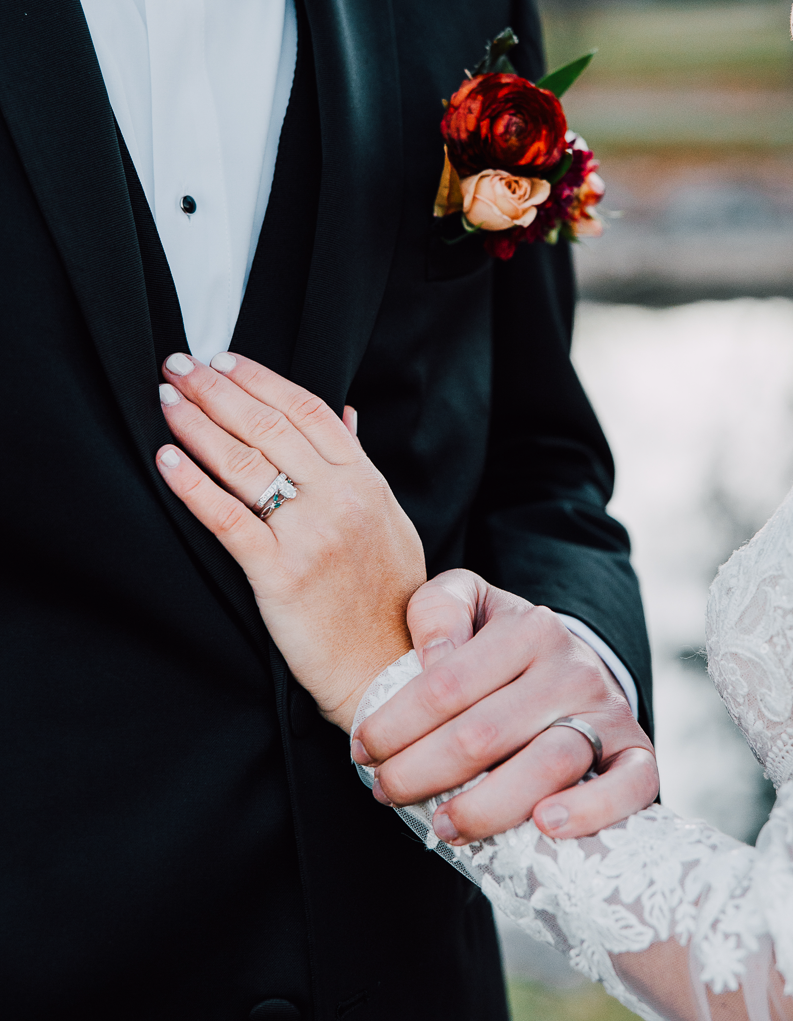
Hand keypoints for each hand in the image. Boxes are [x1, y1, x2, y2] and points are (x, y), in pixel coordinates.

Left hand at [154, 351, 425, 732]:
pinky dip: (193, 485)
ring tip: (167, 400)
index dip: (260, 378)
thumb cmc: (390, 598)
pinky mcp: (281, 575)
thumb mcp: (390, 521)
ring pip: (245, 463)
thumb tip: (346, 414)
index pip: (307, 409)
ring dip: (198, 424)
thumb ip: (362, 465)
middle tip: (179, 365)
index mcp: (366, 481)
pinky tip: (167, 460)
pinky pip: (228, 519)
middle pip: (269, 426)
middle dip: (217, 389)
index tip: (223, 359)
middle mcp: (340, 498)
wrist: (388, 668)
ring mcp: (311, 535)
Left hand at [352, 569, 658, 842]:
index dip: (394, 723)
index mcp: (528, 627)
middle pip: (484, 733)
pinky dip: (591, 811)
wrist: (577, 667)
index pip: (447, 682)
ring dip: (486, 806)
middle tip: (384, 793)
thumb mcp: (469, 604)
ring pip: (548, 764)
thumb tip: (431, 658)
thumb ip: (439, 610)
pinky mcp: (637, 754)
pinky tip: (545, 828)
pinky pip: (628, 787)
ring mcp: (608, 712)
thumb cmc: (502, 645)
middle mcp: (573, 666)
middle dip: (420, 772)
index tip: (362, 750)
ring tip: (443, 825)